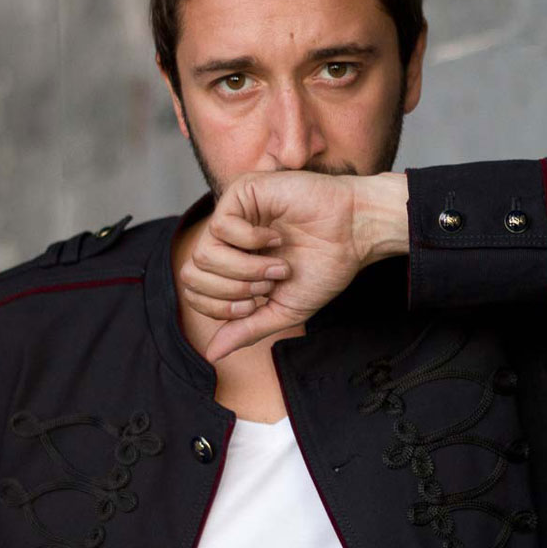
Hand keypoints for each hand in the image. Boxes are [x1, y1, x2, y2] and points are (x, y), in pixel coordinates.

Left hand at [180, 170, 407, 360]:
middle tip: (268, 284)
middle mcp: (227, 240)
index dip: (222, 307)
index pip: (195, 293)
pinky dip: (252, 240)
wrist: (355, 233)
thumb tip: (211, 354)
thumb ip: (247, 329)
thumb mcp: (284, 310)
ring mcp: (233, 215)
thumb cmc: (326, 267)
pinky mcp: (242, 193)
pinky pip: (221, 227)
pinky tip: (277, 236)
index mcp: (233, 266)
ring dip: (246, 268)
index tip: (259, 302)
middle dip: (233, 289)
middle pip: (192, 275)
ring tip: (278, 264)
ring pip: (204, 254)